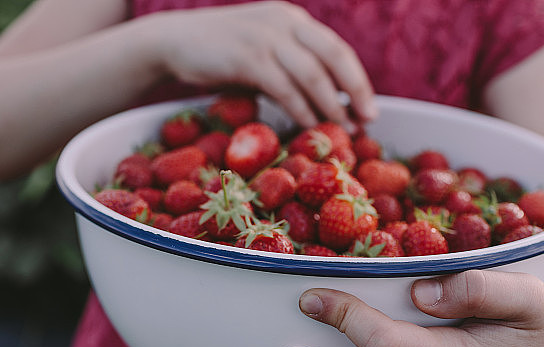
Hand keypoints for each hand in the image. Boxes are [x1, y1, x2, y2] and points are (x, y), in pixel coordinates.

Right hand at [150, 1, 376, 128]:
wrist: (174, 41)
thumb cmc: (221, 55)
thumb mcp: (263, 52)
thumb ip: (289, 67)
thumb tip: (322, 100)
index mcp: (293, 20)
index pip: (336, 48)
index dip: (357, 79)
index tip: (369, 107)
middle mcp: (285, 23)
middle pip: (335, 55)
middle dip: (355, 89)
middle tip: (367, 119)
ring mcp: (266, 37)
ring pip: (311, 74)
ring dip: (330, 105)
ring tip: (341, 129)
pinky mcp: (247, 57)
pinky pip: (284, 87)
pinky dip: (300, 109)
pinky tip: (309, 126)